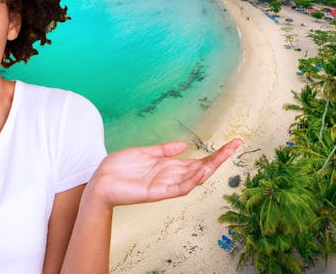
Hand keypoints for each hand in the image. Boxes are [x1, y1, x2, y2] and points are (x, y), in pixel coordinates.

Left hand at [87, 138, 242, 207]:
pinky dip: (190, 181)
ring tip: (223, 155)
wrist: (100, 181)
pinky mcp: (156, 193)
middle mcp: (170, 177)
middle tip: (236, 145)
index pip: (198, 161)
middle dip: (219, 158)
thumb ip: (164, 150)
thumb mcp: (144, 152)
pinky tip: (201, 171)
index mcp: (169, 167)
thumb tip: (184, 145)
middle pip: (201, 169)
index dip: (215, 154)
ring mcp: (165, 186)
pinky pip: (178, 188)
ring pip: (194, 179)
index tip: (232, 143)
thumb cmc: (119, 168)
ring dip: (209, 168)